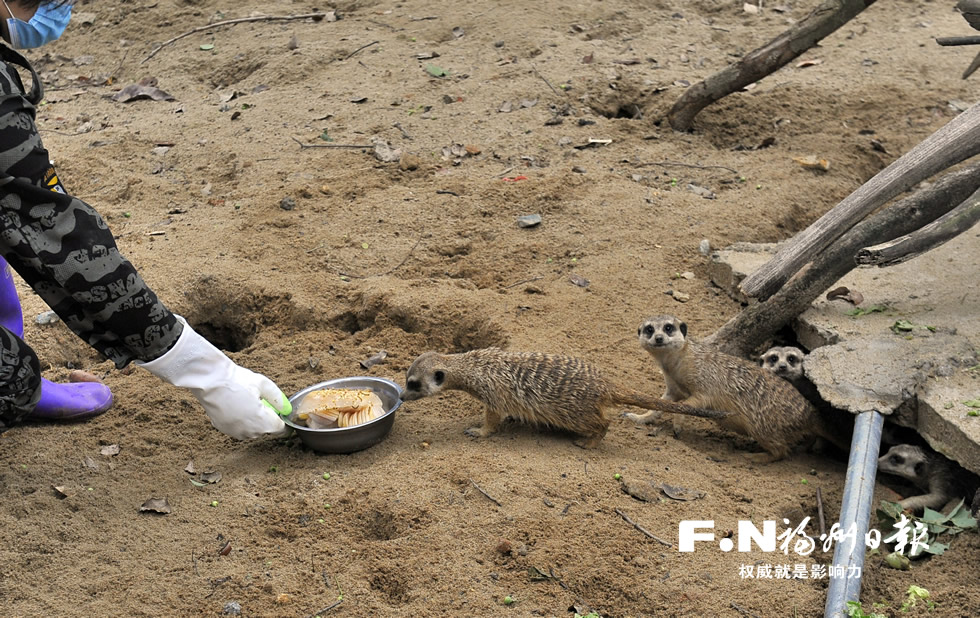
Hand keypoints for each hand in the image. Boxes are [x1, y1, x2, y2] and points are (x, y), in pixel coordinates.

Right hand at [137, 316, 290, 439]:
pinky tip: (236, 406)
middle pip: (266, 429)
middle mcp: (249, 432)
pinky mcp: (223, 429)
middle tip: (261, 401)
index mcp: (262, 422)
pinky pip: (238, 428)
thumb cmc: (237, 380)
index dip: (283, 420)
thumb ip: (278, 398)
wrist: (209, 380)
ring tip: (247, 401)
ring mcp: (234, 432)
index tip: (281, 412)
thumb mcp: (263, 384)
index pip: (280, 429)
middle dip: (268, 418)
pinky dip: (240, 420)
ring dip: (254, 420)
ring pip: (252, 430)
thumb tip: (286, 409)